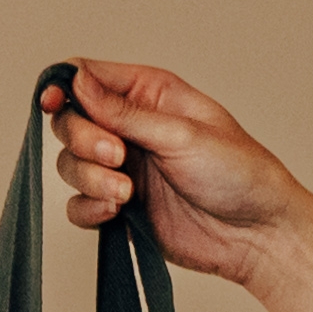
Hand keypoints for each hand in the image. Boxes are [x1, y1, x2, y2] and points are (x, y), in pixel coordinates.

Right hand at [45, 61, 312, 286]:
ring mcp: (123, 168)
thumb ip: (124, 113)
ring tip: (126, 193)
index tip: (53, 103)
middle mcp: (130, 127)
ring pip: (71, 164)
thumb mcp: (182, 134)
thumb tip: (77, 81)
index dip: (62, 87)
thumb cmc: (240, 174)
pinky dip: (89, 207)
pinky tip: (116, 211)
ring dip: (89, 178)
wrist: (259, 235)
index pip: (86, 77)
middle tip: (117, 157)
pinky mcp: (121, 208)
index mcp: (148, 94)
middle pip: (70, 121)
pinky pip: (79, 204)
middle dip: (83, 139)